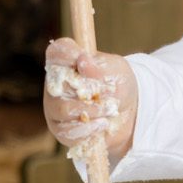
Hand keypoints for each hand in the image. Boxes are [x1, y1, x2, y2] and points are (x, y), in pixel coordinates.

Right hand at [43, 37, 136, 159]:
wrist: (128, 116)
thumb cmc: (119, 86)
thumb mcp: (118, 72)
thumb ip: (101, 67)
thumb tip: (83, 61)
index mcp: (68, 63)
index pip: (57, 52)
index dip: (66, 54)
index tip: (82, 58)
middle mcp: (56, 84)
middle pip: (57, 84)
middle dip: (86, 90)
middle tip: (104, 93)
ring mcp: (55, 107)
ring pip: (63, 109)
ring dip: (91, 110)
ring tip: (109, 110)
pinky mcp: (60, 129)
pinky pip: (67, 131)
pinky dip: (89, 128)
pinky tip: (102, 124)